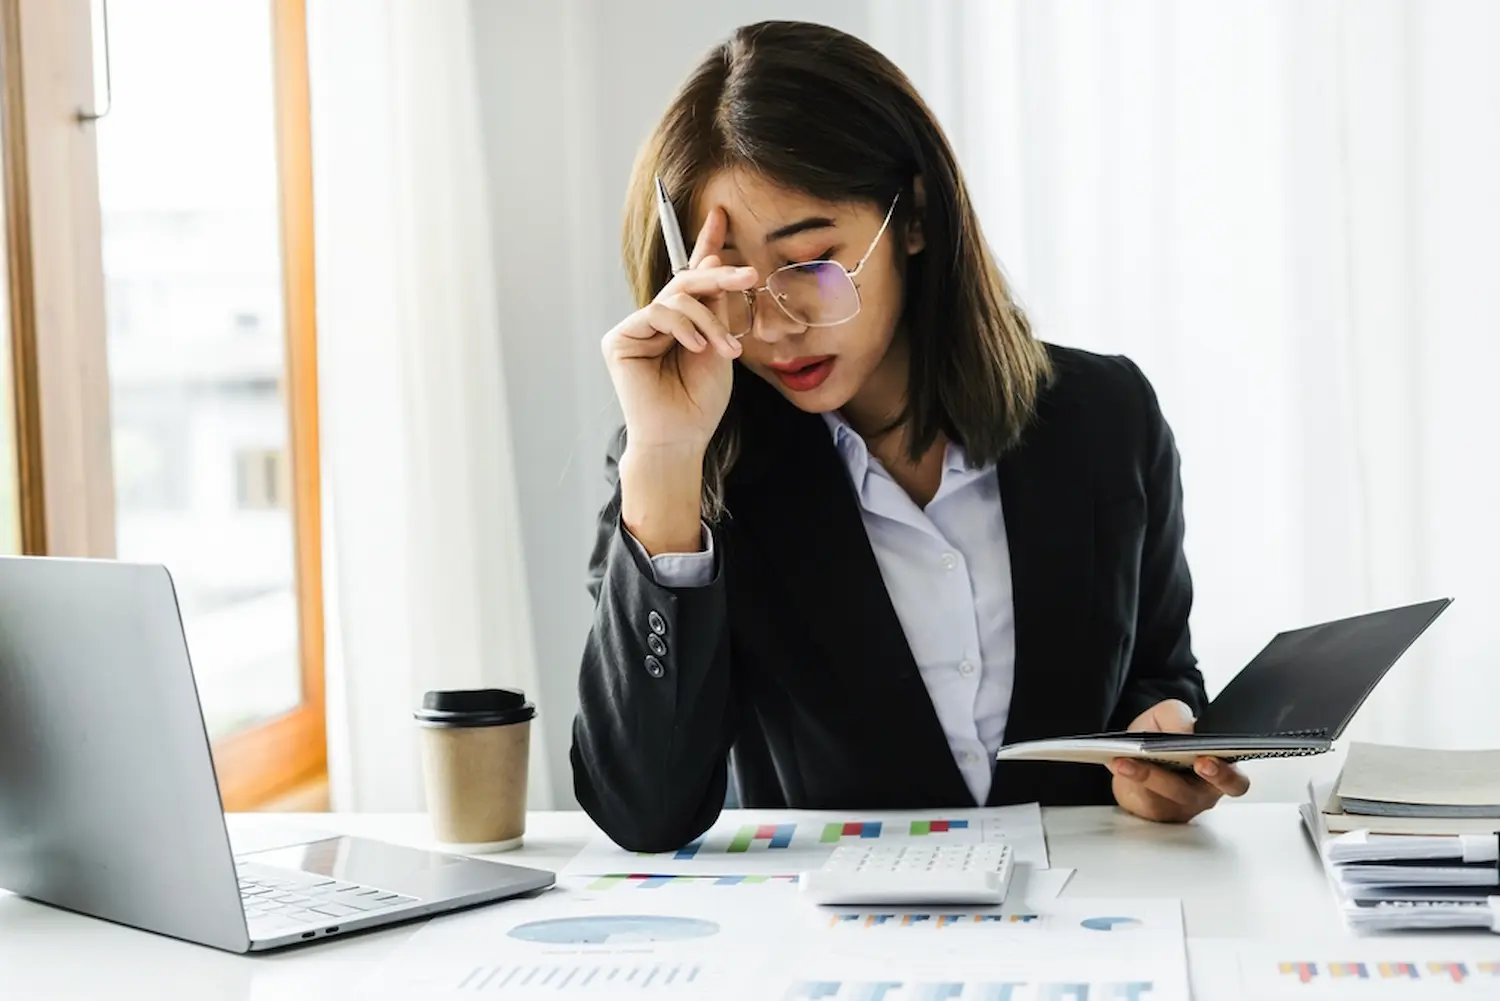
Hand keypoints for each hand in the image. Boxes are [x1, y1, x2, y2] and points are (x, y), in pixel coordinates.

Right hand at [600, 206, 757, 454]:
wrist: (682, 438)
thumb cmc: (700, 401)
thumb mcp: (719, 346)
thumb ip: (714, 307)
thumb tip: (712, 261)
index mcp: (680, 323)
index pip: (692, 277)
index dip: (705, 245)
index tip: (720, 215)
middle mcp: (655, 321)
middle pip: (686, 282)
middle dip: (718, 276)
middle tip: (748, 276)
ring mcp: (636, 329)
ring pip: (675, 297)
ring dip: (707, 318)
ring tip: (726, 348)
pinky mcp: (620, 340)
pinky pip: (658, 313)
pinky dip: (683, 326)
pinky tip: (696, 347)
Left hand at [1107, 699, 1249, 822]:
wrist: (1135, 751)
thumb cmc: (1163, 736)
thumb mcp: (1169, 715)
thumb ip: (1179, 717)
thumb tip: (1185, 732)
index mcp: (1220, 769)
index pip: (1235, 780)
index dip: (1225, 774)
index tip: (1208, 760)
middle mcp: (1204, 792)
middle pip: (1205, 795)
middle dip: (1195, 780)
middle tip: (1196, 764)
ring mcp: (1180, 805)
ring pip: (1169, 796)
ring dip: (1149, 776)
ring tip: (1128, 760)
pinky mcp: (1155, 811)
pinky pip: (1146, 800)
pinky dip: (1131, 780)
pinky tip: (1118, 764)